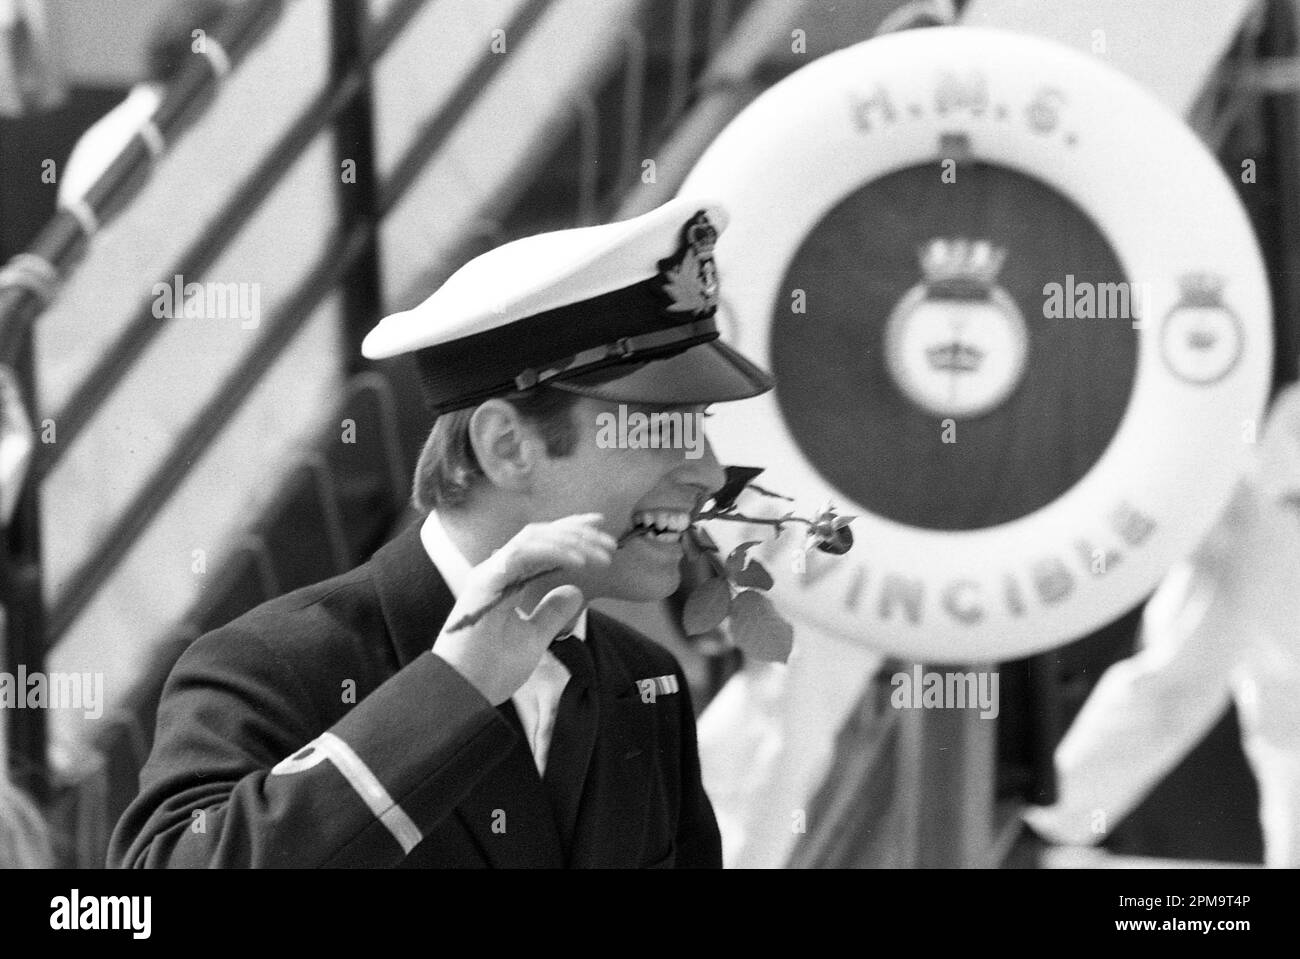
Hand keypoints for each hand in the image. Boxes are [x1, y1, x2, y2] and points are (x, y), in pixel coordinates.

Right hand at [434, 513, 615, 704]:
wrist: (463, 692)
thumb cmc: (490, 669)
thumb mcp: (533, 638)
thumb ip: (552, 613)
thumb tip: (575, 591)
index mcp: (506, 580)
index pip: (541, 545)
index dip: (571, 533)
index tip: (602, 533)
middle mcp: (497, 570)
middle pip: (540, 535)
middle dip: (577, 531)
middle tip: (610, 540)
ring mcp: (489, 573)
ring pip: (533, 538)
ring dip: (571, 541)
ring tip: (601, 554)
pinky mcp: (485, 581)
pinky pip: (523, 554)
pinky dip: (552, 552)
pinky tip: (579, 561)